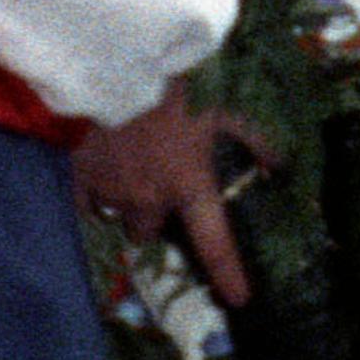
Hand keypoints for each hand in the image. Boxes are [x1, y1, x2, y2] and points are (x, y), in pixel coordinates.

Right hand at [76, 96, 272, 305]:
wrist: (116, 60)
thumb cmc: (176, 82)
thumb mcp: (223, 105)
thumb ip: (253, 137)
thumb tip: (280, 162)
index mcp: (188, 185)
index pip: (214, 242)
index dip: (228, 274)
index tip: (238, 299)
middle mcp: (150, 200)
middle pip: (150, 233)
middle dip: (153, 218)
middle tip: (155, 189)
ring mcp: (111, 192)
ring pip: (119, 216)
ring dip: (124, 202)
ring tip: (126, 168)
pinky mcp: (79, 179)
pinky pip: (85, 204)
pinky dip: (92, 193)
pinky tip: (97, 169)